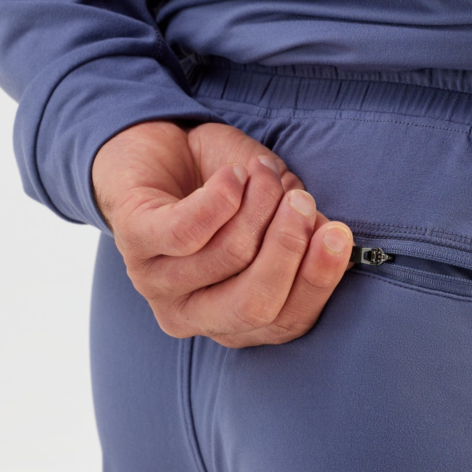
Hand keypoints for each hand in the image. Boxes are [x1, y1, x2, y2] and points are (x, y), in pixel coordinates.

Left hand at [91, 120, 354, 347]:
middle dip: (288, 247)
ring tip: (263, 172)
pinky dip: (223, 197)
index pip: (287, 322)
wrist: (163, 149)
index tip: (338, 233)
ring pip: (228, 255)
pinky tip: (234, 174)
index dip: (317, 280)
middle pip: (254, 304)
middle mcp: (193, 313)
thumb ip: (303, 234)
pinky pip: (187, 231)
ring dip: (259, 201)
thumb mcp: (276, 213)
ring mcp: (157, 283)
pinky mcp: (133, 242)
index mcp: (234, 320)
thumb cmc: (228, 190)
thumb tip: (331, 241)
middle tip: (301, 199)